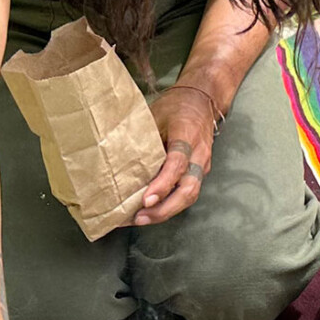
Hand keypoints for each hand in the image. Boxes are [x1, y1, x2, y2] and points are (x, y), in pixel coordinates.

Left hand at [134, 85, 219, 223]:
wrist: (203, 100)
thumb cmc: (176, 106)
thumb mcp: (156, 115)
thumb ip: (144, 138)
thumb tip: (117, 160)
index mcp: (188, 137)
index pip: (177, 165)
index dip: (162, 184)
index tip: (145, 199)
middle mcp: (199, 155)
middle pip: (188, 190)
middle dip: (164, 209)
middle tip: (139, 217)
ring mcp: (202, 166)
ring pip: (189, 196)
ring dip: (165, 211)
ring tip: (140, 219)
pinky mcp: (198, 173)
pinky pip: (187, 193)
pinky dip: (169, 205)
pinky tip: (150, 211)